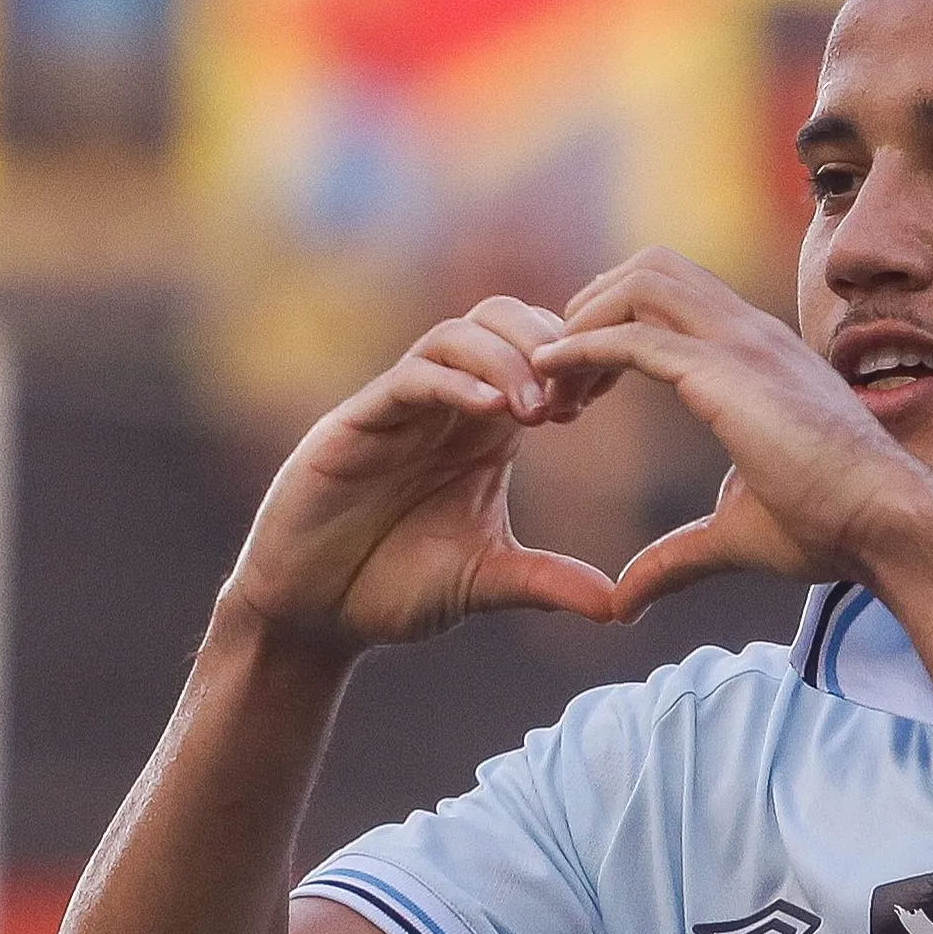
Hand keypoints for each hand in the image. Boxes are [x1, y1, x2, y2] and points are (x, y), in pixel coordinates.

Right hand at [221, 297, 617, 651]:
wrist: (312, 613)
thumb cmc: (392, 585)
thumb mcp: (486, 581)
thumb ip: (547, 582)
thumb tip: (620, 606)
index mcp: (484, 427)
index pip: (537, 353)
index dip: (576, 361)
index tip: (605, 397)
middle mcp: (444, 403)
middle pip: (502, 319)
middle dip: (547, 344)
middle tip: (576, 398)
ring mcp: (399, 407)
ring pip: (457, 335)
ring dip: (507, 359)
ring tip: (538, 411)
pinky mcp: (357, 424)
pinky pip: (409, 378)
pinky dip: (452, 382)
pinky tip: (490, 411)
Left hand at [529, 248, 932, 621]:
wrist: (887, 525)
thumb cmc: (832, 526)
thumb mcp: (736, 534)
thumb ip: (677, 556)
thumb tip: (626, 600)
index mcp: (758, 356)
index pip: (675, 298)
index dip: (616, 328)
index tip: (581, 392)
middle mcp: (750, 334)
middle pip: (651, 268)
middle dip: (592, 306)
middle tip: (556, 374)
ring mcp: (743, 345)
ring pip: (641, 281)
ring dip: (585, 319)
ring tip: (551, 378)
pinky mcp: (728, 374)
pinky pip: (636, 336)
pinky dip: (584, 347)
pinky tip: (550, 375)